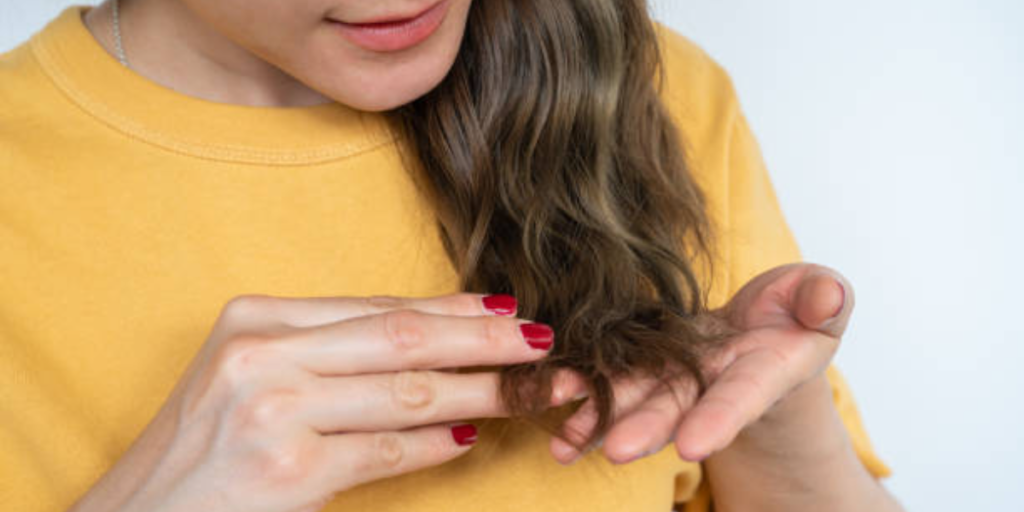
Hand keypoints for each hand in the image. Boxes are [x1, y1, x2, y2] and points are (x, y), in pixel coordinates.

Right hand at [67, 293, 555, 511]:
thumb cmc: (201, 450)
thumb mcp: (250, 376)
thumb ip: (329, 352)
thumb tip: (433, 341)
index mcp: (255, 317)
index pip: (377, 307)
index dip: (451, 310)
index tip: (504, 311)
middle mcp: (262, 352)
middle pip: (403, 336)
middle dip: (483, 341)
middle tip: (545, 340)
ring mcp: (273, 408)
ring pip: (406, 390)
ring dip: (480, 390)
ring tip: (529, 388)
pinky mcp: (287, 468)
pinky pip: (387, 449)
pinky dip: (436, 443)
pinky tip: (471, 433)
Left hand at [548, 262, 852, 463]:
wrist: (766, 327)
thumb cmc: (797, 311)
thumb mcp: (818, 300)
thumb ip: (824, 300)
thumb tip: (830, 296)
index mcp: (763, 369)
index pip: (743, 395)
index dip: (720, 418)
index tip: (694, 444)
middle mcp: (714, 380)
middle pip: (679, 406)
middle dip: (647, 428)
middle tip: (615, 451)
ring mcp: (678, 374)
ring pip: (637, 398)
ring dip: (599, 419)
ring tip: (563, 443)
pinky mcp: (647, 362)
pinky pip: (614, 378)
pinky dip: (584, 397)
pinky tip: (552, 413)